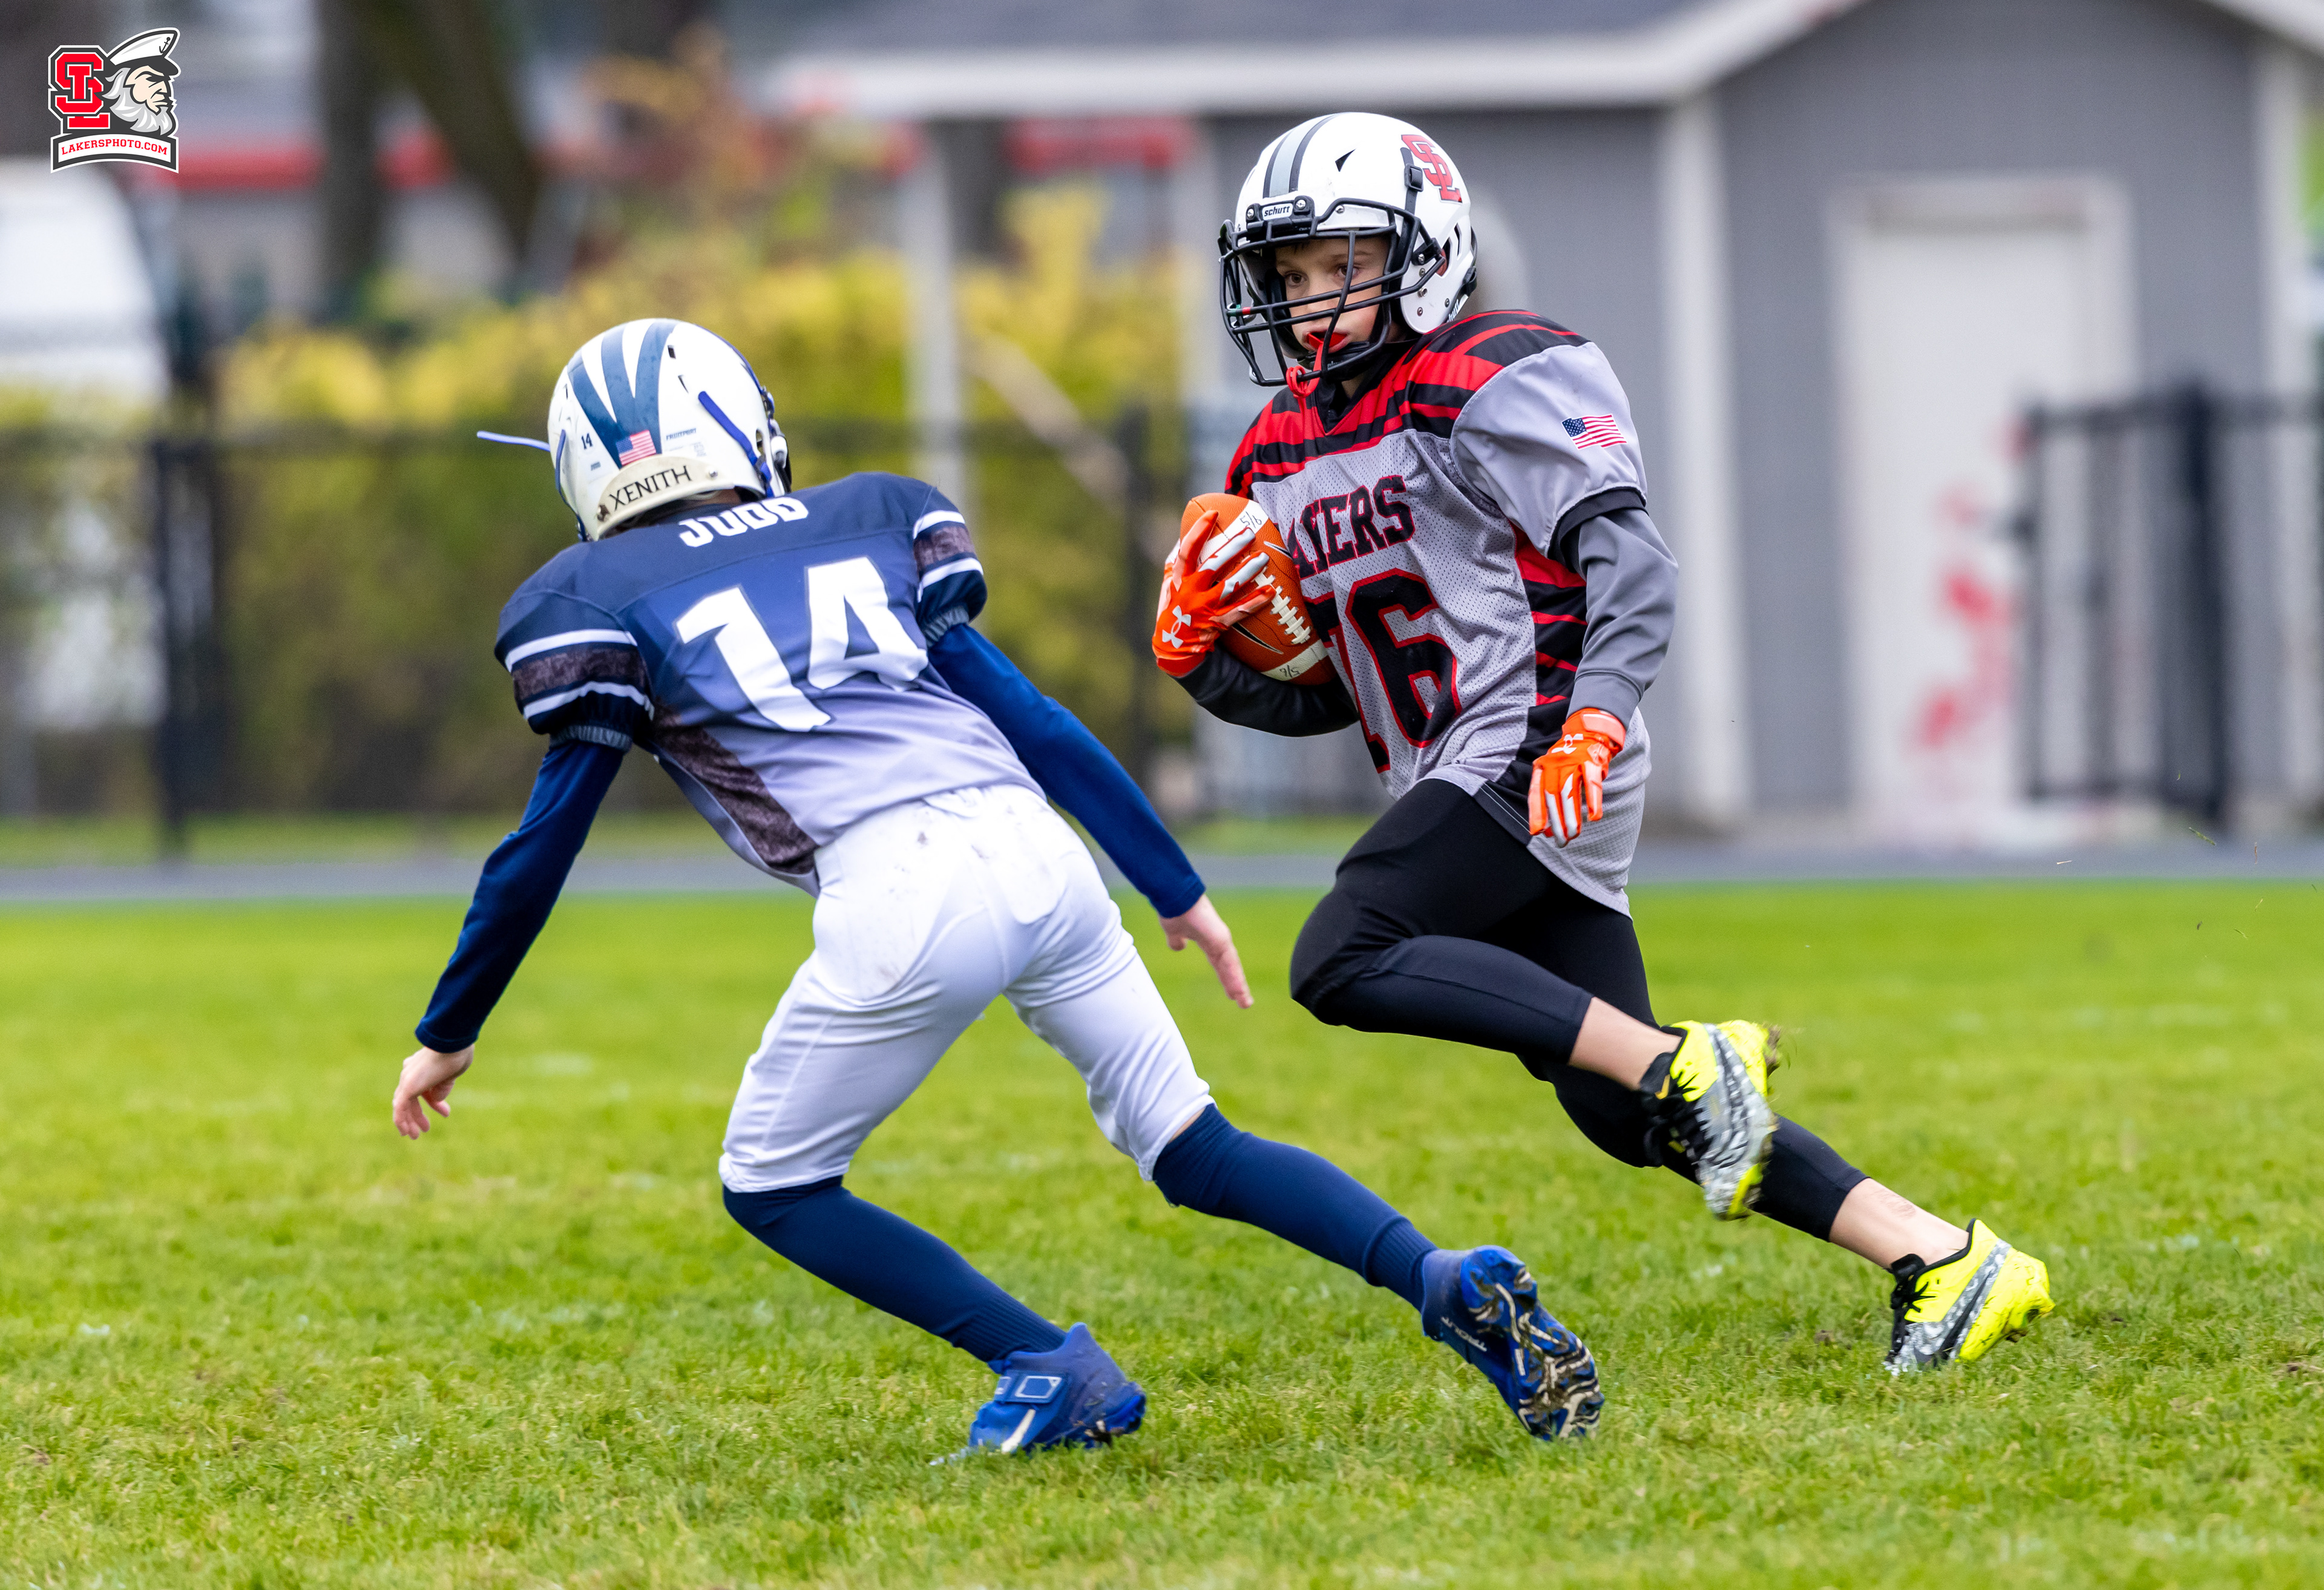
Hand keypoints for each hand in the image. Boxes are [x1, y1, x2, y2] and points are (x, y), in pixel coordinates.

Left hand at [393, 1044, 473, 1137]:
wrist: (452, 1044)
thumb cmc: (456, 1054)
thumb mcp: (451, 1074)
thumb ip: (442, 1087)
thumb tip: (437, 1100)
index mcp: (421, 1068)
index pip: (424, 1090)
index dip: (435, 1103)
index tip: (446, 1113)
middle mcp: (410, 1073)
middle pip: (411, 1099)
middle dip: (418, 1114)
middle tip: (426, 1128)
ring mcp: (407, 1079)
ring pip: (403, 1105)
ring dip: (409, 1121)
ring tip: (415, 1135)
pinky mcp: (407, 1087)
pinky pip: (400, 1108)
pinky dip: (402, 1121)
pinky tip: (406, 1132)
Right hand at [1152, 507, 1270, 677]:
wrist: (1173, 647)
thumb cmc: (1173, 609)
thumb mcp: (1170, 586)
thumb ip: (1178, 564)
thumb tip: (1186, 538)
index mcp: (1179, 580)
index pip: (1188, 551)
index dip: (1199, 531)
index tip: (1213, 513)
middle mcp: (1191, 592)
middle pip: (1213, 565)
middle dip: (1232, 547)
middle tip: (1248, 533)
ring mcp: (1205, 609)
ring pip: (1229, 586)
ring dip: (1248, 571)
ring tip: (1264, 558)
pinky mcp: (1217, 623)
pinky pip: (1240, 611)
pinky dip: (1255, 601)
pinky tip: (1270, 591)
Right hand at [1160, 894, 1253, 1007]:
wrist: (1174, 897)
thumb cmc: (1174, 910)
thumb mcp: (1174, 931)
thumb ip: (1177, 940)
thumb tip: (1178, 948)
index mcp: (1209, 940)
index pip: (1220, 963)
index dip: (1225, 977)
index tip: (1230, 991)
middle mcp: (1218, 941)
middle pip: (1229, 968)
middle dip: (1235, 985)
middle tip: (1243, 1001)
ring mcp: (1221, 940)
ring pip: (1232, 968)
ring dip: (1237, 985)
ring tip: (1244, 1002)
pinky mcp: (1221, 940)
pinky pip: (1229, 963)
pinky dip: (1234, 978)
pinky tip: (1238, 991)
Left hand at [1528, 708, 1626, 845]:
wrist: (1590, 732)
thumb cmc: (1571, 760)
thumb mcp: (1555, 773)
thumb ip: (1550, 797)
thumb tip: (1545, 828)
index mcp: (1543, 768)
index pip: (1536, 793)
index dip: (1537, 813)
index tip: (1537, 832)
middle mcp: (1555, 764)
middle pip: (1553, 798)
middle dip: (1556, 822)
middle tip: (1561, 841)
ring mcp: (1573, 762)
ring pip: (1570, 793)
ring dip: (1572, 816)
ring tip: (1573, 834)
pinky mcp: (1591, 761)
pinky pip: (1591, 784)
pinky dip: (1593, 801)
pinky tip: (1594, 817)